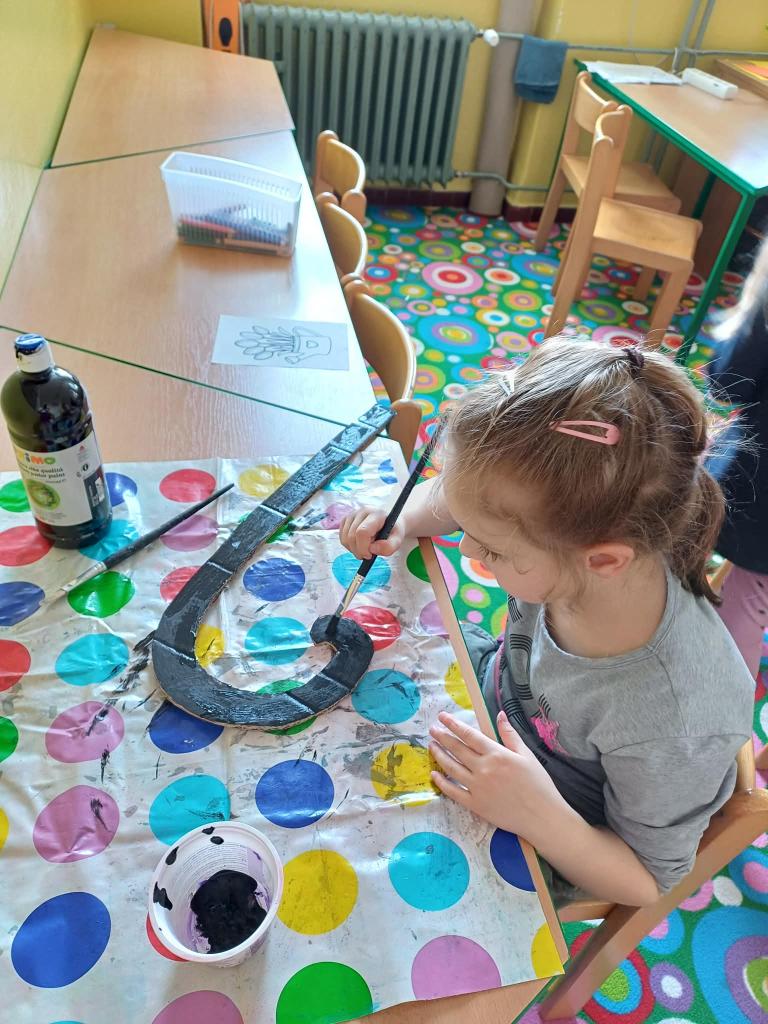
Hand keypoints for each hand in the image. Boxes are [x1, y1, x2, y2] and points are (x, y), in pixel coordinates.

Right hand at [339, 507, 405, 558]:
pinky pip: (342, 538)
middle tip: (368, 555)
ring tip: (366, 548)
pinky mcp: (346, 520)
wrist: (388, 521)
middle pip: (351, 537)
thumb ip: (389, 546)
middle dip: (359, 551)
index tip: (370, 555)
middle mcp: (362, 512)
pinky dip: (349, 546)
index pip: (362, 532)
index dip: (363, 548)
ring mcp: (352, 515)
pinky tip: (359, 544)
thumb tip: (372, 549)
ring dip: (354, 549)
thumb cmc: (392, 531)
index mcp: (376, 514)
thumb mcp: (398, 539)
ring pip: (345, 539)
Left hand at [428, 710, 565, 842]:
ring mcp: (477, 787)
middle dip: (442, 737)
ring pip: (451, 768)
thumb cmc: (538, 784)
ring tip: (431, 746)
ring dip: (439, 755)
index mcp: (497, 754)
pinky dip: (442, 782)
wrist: (542, 816)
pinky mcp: (475, 805)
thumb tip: (500, 714)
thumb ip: (510, 734)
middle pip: (457, 749)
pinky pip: (453, 791)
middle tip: (432, 729)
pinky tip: (434, 775)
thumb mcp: (527, 755)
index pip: (469, 735)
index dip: (454, 724)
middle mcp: (483, 768)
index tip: (442, 717)